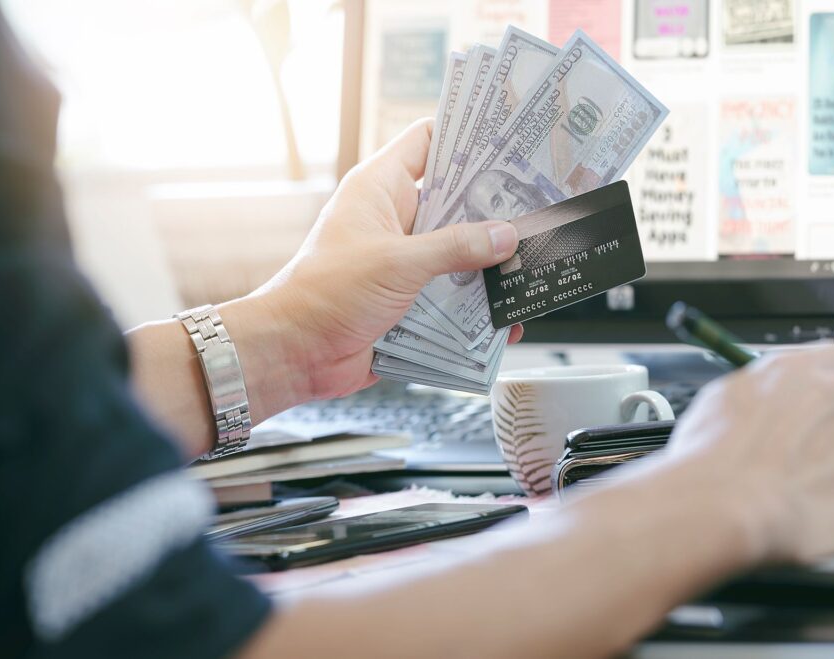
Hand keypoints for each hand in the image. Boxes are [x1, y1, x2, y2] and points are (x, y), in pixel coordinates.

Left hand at [251, 119, 521, 402]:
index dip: (466, 135)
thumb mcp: (398, 263)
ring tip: (532, 264)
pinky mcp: (409, 299)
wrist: (295, 353)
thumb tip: (505, 236)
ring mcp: (402, 260)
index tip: (509, 138)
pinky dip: (476, 307)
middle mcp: (393, 219)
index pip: (428, 142)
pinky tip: (506, 319)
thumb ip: (455, 248)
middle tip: (539, 206)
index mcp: (380, 189)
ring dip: (489, 263)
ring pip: (458, 252)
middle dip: (493, 208)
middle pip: (454, 201)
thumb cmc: (326, 294)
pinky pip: (452, 296)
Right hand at [664, 344, 833, 563]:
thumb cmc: (709, 459)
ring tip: (811, 498)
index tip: (815, 408)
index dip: (827, 389)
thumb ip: (759, 394)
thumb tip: (763, 400)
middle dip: (832, 441)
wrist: (721, 503)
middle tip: (798, 464)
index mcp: (799, 373)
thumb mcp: (720, 400)